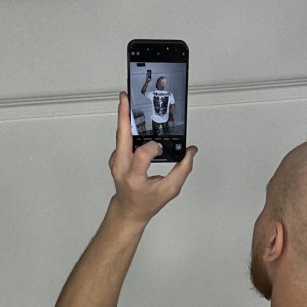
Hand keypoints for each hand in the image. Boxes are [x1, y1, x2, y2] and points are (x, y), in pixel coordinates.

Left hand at [108, 92, 196, 227]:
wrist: (129, 209)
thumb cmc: (147, 202)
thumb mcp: (169, 190)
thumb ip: (183, 170)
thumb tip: (191, 152)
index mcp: (134, 178)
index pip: (141, 155)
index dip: (152, 148)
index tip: (160, 148)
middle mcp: (121, 167)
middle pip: (121, 136)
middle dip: (123, 115)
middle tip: (126, 97)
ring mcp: (116, 161)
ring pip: (120, 135)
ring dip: (124, 117)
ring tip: (128, 99)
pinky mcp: (115, 157)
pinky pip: (121, 139)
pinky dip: (127, 128)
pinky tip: (132, 119)